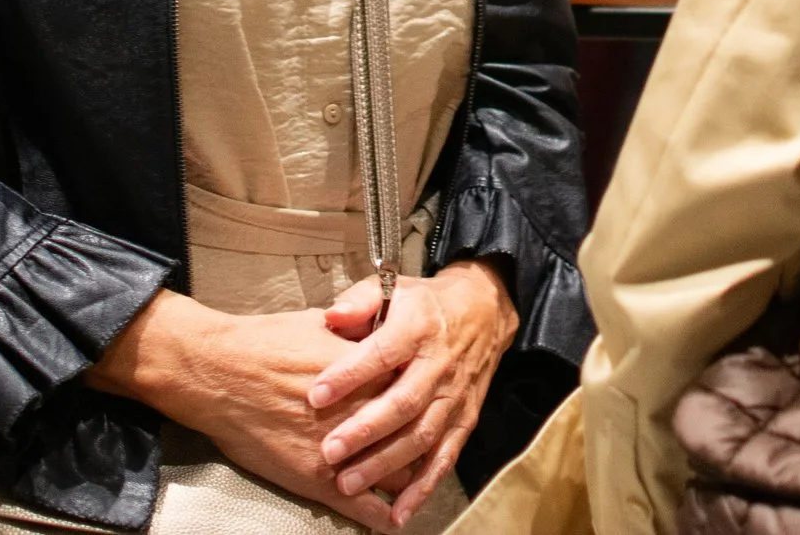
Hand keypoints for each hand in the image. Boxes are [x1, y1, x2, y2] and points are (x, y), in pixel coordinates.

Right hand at [86, 291, 402, 530]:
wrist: (218, 373)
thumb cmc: (264, 343)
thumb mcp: (321, 324)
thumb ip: (357, 334)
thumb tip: (377, 332)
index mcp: (368, 372)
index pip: (415, 390)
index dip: (425, 397)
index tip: (430, 399)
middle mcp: (361, 414)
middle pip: (414, 435)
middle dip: (423, 441)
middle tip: (427, 441)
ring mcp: (340, 451)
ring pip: (396, 474)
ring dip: (407, 479)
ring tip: (414, 479)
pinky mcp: (317, 479)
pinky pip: (362, 507)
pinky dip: (382, 516)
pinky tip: (393, 520)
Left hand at [308, 263, 517, 523]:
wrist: (483, 311)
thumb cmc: (422, 304)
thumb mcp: (391, 288)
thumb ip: (359, 301)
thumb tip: (331, 317)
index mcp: (418, 328)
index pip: (382, 353)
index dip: (349, 375)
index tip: (315, 395)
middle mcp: (439, 365)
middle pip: (403, 402)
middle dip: (365, 430)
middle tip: (329, 452)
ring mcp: (454, 396)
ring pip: (422, 436)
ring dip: (386, 464)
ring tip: (347, 484)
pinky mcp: (465, 421)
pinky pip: (445, 458)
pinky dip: (422, 488)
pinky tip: (397, 513)